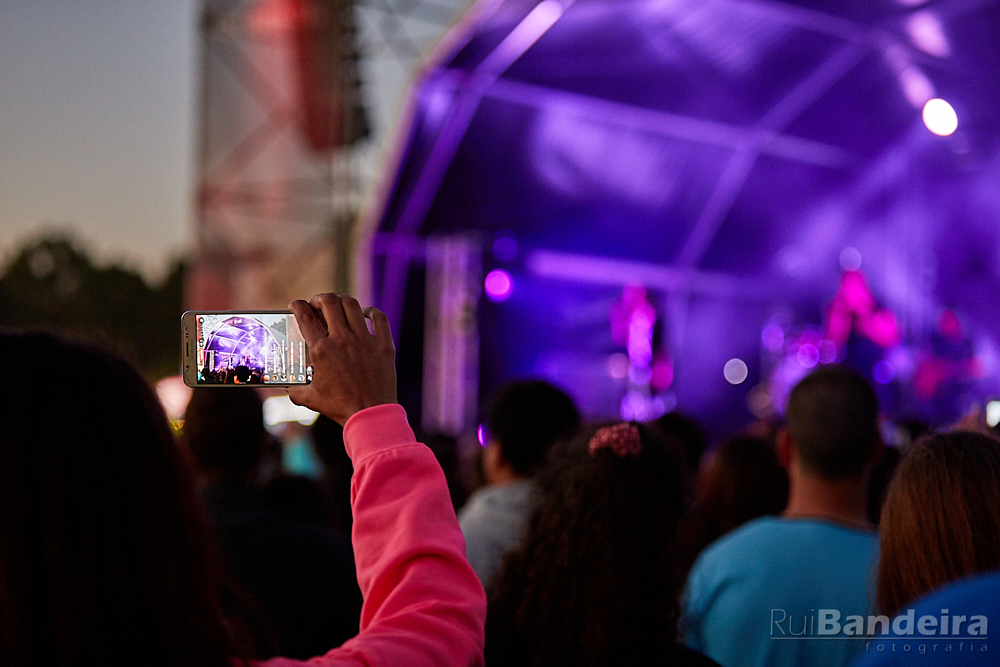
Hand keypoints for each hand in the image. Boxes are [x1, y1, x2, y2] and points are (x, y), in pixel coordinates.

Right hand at [287, 294, 396, 424]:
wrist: (370, 415)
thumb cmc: (340, 407)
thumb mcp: (310, 398)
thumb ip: (295, 389)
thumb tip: (287, 385)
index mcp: (322, 350)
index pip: (304, 316)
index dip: (297, 305)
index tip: (295, 305)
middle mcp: (343, 340)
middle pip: (328, 302)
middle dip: (319, 298)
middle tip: (317, 304)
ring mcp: (365, 341)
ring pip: (352, 305)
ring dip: (341, 301)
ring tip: (338, 306)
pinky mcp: (384, 345)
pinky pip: (379, 318)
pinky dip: (371, 312)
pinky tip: (365, 314)